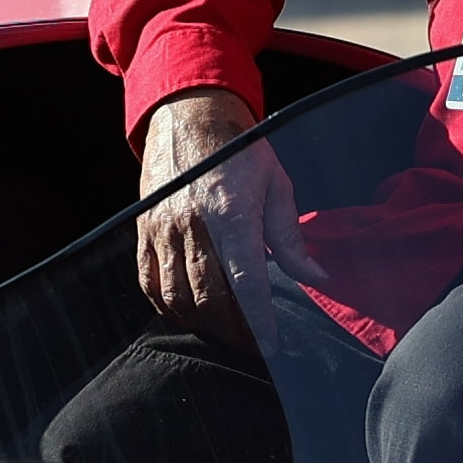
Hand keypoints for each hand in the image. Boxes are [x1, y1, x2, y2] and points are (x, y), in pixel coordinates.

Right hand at [129, 88, 322, 332]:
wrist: (190, 117)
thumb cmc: (240, 151)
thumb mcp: (277, 187)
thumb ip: (291, 238)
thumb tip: (317, 279)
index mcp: (232, 215)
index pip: (245, 283)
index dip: (258, 322)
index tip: (271, 345)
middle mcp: (194, 227)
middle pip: (209, 299)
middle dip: (233, 331)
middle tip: (252, 344)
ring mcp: (164, 230)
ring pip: (176, 297)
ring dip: (201, 323)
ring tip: (224, 332)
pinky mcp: (145, 230)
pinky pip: (149, 282)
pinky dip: (168, 305)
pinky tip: (188, 313)